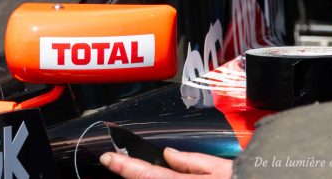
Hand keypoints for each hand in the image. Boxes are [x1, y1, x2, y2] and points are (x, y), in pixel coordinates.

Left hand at [101, 148, 232, 178]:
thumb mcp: (223, 168)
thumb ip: (193, 162)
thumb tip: (169, 155)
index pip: (149, 174)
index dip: (125, 166)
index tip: (108, 158)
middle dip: (137, 174)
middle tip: (122, 164)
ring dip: (151, 177)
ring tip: (138, 167)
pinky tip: (169, 174)